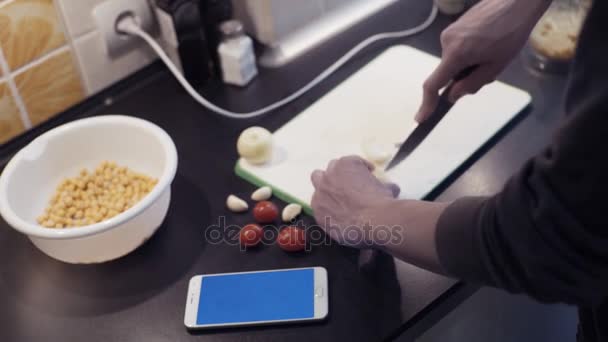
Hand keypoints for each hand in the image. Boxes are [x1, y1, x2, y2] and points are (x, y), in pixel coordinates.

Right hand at [310, 156, 399, 248]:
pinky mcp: (346, 164)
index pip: (319, 197)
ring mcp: (332, 176)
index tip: (344, 200)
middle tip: (348, 187)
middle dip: (332, 180)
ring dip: (344, 170)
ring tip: (359, 177)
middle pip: (319, 177)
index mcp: (318, 209)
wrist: (373, 220)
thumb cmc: (360, 233)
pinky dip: (361, 164)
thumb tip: (360, 245)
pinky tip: (371, 171)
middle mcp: (320, 190)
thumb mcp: (345, 236)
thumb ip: (343, 229)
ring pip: (334, 165)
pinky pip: (352, 160)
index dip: (332, 196)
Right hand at [415, 0, 550, 121]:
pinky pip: (458, 48)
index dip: (427, 104)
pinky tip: (490, 43)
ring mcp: (449, 33)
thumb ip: (472, 84)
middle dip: (464, 78)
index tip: (421, 118)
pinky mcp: (455, 26)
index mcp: (455, 54)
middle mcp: (446, 42)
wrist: (517, 1)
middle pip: (448, 72)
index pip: (434, 85)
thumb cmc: (511, 31)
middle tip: (490, 70)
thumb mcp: (496, 66)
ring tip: (493, 52)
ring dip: (469, 64)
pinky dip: (470, 53)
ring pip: (454, 61)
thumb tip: (452, 96)